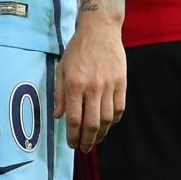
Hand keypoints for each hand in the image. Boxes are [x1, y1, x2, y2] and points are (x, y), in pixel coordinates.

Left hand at [55, 17, 126, 150]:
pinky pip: (119, 108)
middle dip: (87, 140)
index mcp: (75, 84)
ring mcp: (109, 85)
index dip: (73, 135)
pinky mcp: (122, 83)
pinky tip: (108, 124)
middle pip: (92, 123)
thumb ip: (59, 93)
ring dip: (102, 133)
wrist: (100, 31)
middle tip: (84, 148)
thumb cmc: (77, 50)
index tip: (72, 144)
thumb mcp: (61, 69)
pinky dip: (114, 120)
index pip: (74, 118)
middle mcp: (92, 87)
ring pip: (107, 119)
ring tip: (96, 140)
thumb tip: (58, 116)